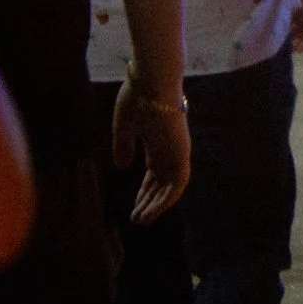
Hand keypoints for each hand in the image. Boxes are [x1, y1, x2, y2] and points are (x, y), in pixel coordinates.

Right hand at [111, 70, 191, 223]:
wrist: (150, 83)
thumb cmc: (137, 98)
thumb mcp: (124, 127)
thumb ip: (123, 146)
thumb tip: (121, 167)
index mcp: (159, 142)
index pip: (154, 173)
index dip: (144, 191)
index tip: (133, 206)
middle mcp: (170, 149)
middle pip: (162, 183)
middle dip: (149, 201)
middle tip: (136, 219)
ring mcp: (177, 152)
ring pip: (171, 188)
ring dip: (157, 205)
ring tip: (141, 220)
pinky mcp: (182, 153)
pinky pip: (177, 184)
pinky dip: (166, 200)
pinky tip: (151, 212)